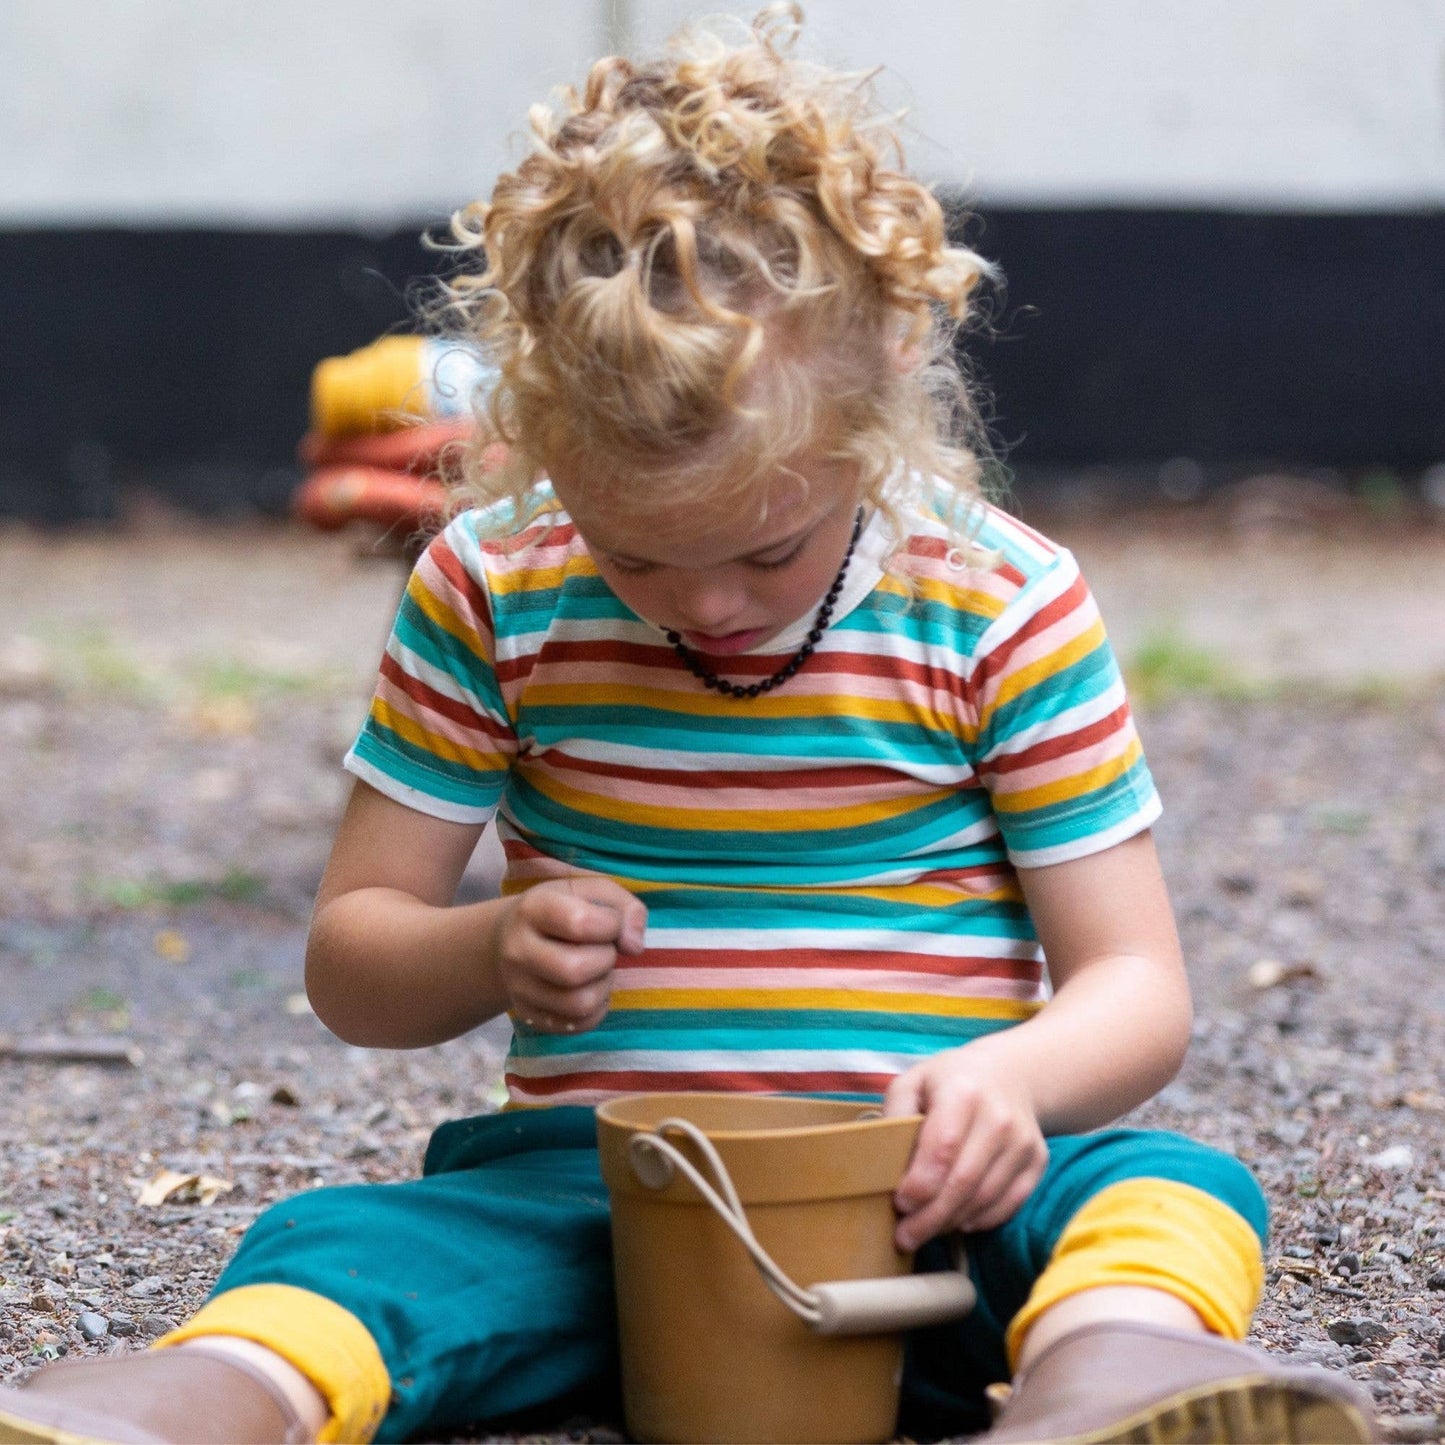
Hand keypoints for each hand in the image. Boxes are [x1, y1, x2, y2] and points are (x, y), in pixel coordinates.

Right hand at [490, 877, 646, 1033]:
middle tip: (604, 949)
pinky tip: (590, 988)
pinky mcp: (528, 1015)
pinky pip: (577, 1025)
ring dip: (603, 986)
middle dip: (605, 959)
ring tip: (597, 970)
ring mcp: (518, 987)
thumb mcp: (593, 892)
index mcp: (532, 909)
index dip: (610, 925)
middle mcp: (517, 950)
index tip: (610, 923)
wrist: (510, 937)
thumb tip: (635, 947)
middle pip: (576, 970)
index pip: (579, 923)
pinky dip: (597, 1009)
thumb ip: (625, 908)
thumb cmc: (562, 910)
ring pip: (579, 1004)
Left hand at [883, 1040, 1048, 1248]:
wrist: (1007, 1074)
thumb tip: (884, 1160)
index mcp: (963, 1092)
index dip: (920, 1183)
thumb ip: (895, 1114)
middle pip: (964, 1181)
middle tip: (905, 1237)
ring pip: (986, 1198)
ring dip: (951, 1222)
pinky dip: (980, 1220)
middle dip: (931, 1217)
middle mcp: (999, 1117)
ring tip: (925, 1230)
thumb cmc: (949, 1082)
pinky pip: (1008, 1205)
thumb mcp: (913, 1082)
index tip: (899, 1203)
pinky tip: (957, 1221)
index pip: (943, 1147)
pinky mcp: (1037, 1161)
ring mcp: (1023, 1141)